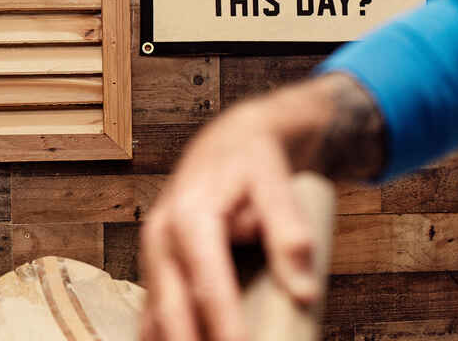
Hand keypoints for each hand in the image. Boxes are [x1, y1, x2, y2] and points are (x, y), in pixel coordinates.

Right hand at [139, 99, 319, 340]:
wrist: (230, 137)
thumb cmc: (254, 158)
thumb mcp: (275, 180)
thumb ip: (288, 231)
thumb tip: (304, 293)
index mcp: (189, 218)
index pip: (207, 287)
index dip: (226, 329)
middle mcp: (161, 238)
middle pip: (173, 312)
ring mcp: (154, 252)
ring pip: (156, 318)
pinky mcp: (158, 262)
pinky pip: (153, 312)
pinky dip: (164, 338)